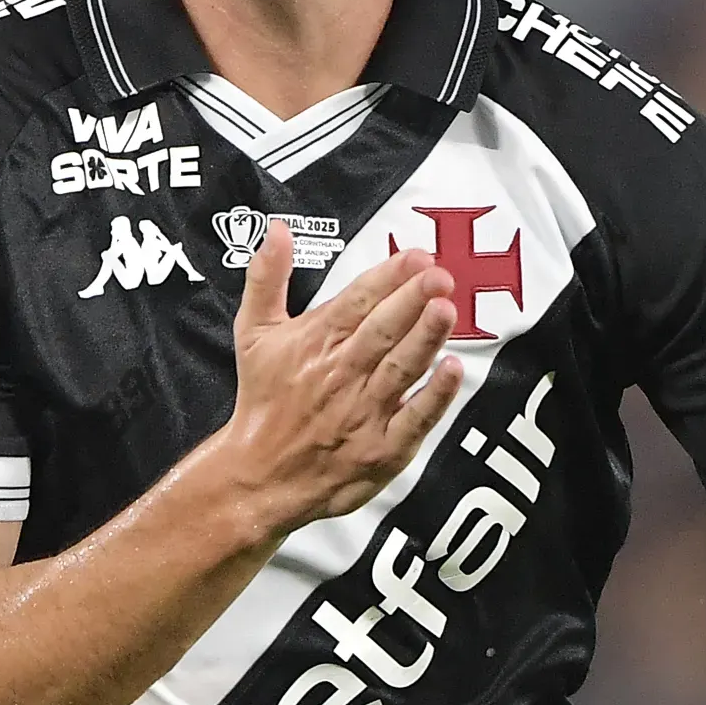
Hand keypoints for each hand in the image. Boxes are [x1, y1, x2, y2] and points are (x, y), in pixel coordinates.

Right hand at [209, 222, 461, 527]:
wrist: (259, 474)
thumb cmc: (263, 399)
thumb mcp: (253, 334)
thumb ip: (266, 278)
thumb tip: (276, 229)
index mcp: (314, 343)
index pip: (356, 302)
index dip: (388, 277)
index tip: (415, 256)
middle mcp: (339, 374)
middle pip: (382, 331)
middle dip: (412, 300)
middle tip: (439, 275)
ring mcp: (362, 413)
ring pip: (400, 369)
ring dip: (425, 339)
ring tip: (447, 310)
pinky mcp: (381, 449)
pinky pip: (413, 419)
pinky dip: (433, 397)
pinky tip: (452, 371)